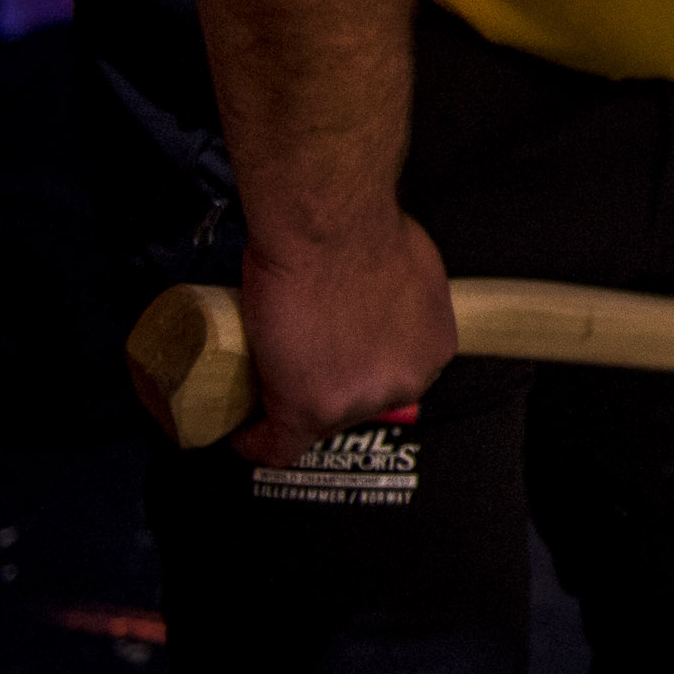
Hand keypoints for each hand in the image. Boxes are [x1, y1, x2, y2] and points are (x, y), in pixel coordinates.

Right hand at [231, 213, 456, 465]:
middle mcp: (403, 382)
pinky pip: (279, 445)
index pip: (391, 377)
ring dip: (292, 405)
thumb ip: (400, 298)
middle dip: (329, 387)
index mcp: (430, 349)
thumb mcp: (409, 268)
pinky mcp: (309, 408)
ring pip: (319, 420)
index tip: (335, 365)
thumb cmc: (365, 230)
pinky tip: (243, 434)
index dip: (359, 371)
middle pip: (359, 402)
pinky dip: (257, 442)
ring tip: (267, 384)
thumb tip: (376, 299)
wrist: (328, 229)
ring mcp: (357, 401)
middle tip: (298, 365)